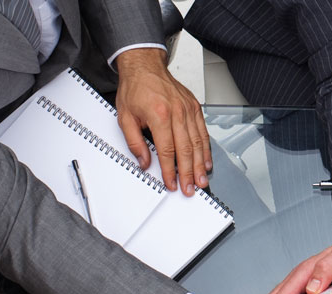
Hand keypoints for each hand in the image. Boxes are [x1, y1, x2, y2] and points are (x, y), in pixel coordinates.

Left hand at [115, 48, 211, 195]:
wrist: (145, 66)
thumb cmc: (135, 89)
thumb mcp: (125, 117)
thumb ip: (134, 142)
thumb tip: (144, 162)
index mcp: (159, 115)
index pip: (166, 150)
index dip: (169, 170)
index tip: (171, 183)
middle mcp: (177, 112)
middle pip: (186, 150)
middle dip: (188, 173)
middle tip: (190, 188)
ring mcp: (188, 110)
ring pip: (198, 143)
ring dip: (200, 165)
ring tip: (201, 180)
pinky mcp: (195, 108)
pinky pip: (203, 132)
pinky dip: (206, 149)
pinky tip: (206, 162)